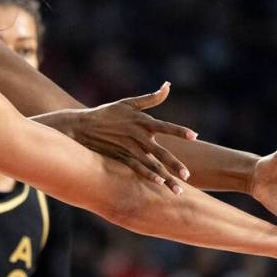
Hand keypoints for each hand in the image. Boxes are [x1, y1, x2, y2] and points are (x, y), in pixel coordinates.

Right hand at [67, 82, 197, 192]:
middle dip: (174, 164)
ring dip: (165, 177)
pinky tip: (158, 184)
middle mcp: (137, 136)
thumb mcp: (129, 102)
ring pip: (150, 165)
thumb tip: (168, 86)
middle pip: (160, 152)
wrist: (82, 126)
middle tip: (187, 175)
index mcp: (142, 121)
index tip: (194, 136)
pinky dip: (147, 176)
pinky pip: (136, 168)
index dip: (179, 130)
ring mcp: (129, 148)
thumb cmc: (108, 112)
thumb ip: (151, 98)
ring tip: (178, 190)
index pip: (165, 126)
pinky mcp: (120, 157)